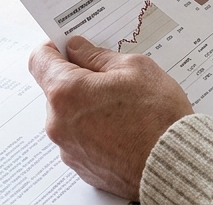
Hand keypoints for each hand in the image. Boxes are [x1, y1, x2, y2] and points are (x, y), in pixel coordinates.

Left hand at [28, 36, 192, 199]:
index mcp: (66, 93)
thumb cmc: (157, 115)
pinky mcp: (81, 166)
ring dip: (88, 107)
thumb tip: (78, 49)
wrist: (172, 163)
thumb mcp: (135, 68)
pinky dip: (96, 131)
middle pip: (57, 90)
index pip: (40, 60)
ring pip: (70, 115)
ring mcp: (68, 149)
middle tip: (112, 79)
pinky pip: (81, 139)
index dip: (55, 48)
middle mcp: (58, 123)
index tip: (70, 46)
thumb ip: (98, 56)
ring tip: (124, 109)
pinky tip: (123, 129)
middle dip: (79, 80)